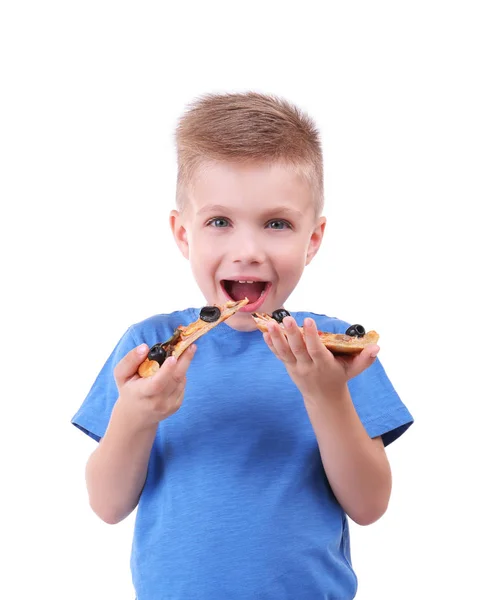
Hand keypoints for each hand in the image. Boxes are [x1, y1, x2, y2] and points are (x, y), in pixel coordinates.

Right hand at [113, 343, 196, 427]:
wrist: (136, 415)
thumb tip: (144, 347)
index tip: (173, 357)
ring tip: (180, 353)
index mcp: (142, 394)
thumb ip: (130, 360)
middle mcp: (157, 402)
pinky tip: (172, 371)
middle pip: (175, 379)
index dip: (166, 370)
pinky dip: (180, 374)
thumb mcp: (121, 374)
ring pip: (180, 379)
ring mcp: (169, 405)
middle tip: (191, 346)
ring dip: (182, 364)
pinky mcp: (177, 405)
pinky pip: (182, 384)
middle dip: (185, 360)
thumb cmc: (129, 389)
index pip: (157, 384)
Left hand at [263, 316, 378, 403]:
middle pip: (298, 349)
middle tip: (287, 319)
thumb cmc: (340, 378)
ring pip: (284, 352)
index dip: (312, 336)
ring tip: (271, 324)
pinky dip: (271, 345)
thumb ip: (365, 359)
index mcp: (324, 365)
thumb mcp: (353, 370)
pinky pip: (278, 355)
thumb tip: (377, 347)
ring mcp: (296, 367)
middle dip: (292, 334)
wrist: (323, 398)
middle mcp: (308, 366)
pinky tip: (265, 333)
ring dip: (277, 338)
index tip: (308, 320)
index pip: (316, 349)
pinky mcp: (288, 366)